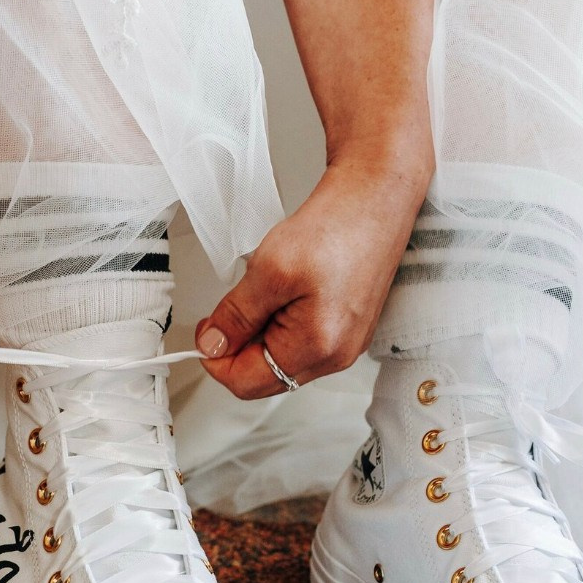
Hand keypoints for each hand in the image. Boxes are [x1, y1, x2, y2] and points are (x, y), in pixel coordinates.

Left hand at [195, 151, 430, 399]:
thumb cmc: (337, 228)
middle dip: (239, 346)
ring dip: (260, 332)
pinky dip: (281, 323)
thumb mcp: (269, 270)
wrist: (375, 199)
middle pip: (265, 376)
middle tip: (227, 308)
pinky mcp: (347, 328)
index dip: (216, 358)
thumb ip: (236, 315)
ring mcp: (345, 344)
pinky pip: (301, 342)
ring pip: (281, 359)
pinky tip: (285, 292)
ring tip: (266, 291)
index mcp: (318, 348)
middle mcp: (337, 355)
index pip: (247, 383)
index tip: (206, 331)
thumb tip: (213, 344)